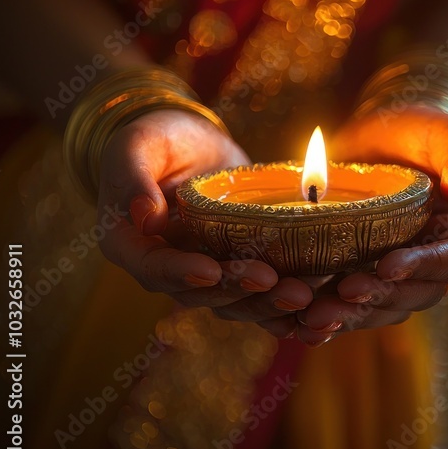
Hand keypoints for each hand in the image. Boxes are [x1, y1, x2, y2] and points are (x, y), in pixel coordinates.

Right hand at [96, 109, 313, 332]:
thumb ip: (132, 176)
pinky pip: (260, 297)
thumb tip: (144, 216)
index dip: (180, 274)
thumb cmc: (156, 140)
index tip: (210, 270)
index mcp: (131, 246)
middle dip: (237, 290)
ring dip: (268, 304)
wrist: (192, 145)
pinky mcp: (240, 269)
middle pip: (200, 293)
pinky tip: (316, 309)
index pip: (153, 269)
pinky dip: (285, 308)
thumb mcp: (136, 145)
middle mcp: (168, 269)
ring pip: (235, 302)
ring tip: (302, 296)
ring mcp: (207, 273)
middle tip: (271, 281)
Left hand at [283, 106, 447, 345]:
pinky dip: (333, 318)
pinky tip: (302, 325)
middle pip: (416, 293)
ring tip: (314, 316)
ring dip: (351, 315)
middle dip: (379, 297)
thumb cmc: (426, 130)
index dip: (422, 265)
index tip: (387, 265)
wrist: (388, 136)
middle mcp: (437, 262)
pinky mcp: (369, 275)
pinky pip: (356, 307)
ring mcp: (402, 273)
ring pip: (384, 307)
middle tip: (343, 293)